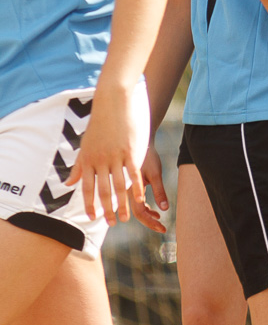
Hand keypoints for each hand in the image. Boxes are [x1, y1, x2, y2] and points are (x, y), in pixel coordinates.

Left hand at [67, 84, 144, 224]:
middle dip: (107, 209)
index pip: (87, 188)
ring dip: (123, 204)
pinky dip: (137, 188)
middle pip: (103, 191)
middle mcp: (100, 160)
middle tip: (112, 223)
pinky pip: (134, 174)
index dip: (89, 204)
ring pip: (119, 186)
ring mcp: (116, 156)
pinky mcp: (131, 151)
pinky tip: (141, 199)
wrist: (114, 101)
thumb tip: (69, 183)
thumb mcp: (86, 144)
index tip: (93, 217)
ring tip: (126, 217)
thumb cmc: (100, 122)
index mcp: (88, 160)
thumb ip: (79, 166)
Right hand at [130, 144, 167, 233]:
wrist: (139, 141)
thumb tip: (165, 209)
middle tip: (162, 229)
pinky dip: (146, 207)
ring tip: (159, 220)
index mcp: (131, 190)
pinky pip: (137, 201)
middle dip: (150, 222)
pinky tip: (156, 210)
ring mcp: (128, 189)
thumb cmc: (149, 156)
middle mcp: (127, 192)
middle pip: (137, 213)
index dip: (151, 222)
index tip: (163, 228)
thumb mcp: (156, 173)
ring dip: (148, 216)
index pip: (140, 213)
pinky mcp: (132, 185)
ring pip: (137, 208)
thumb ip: (159, 191)